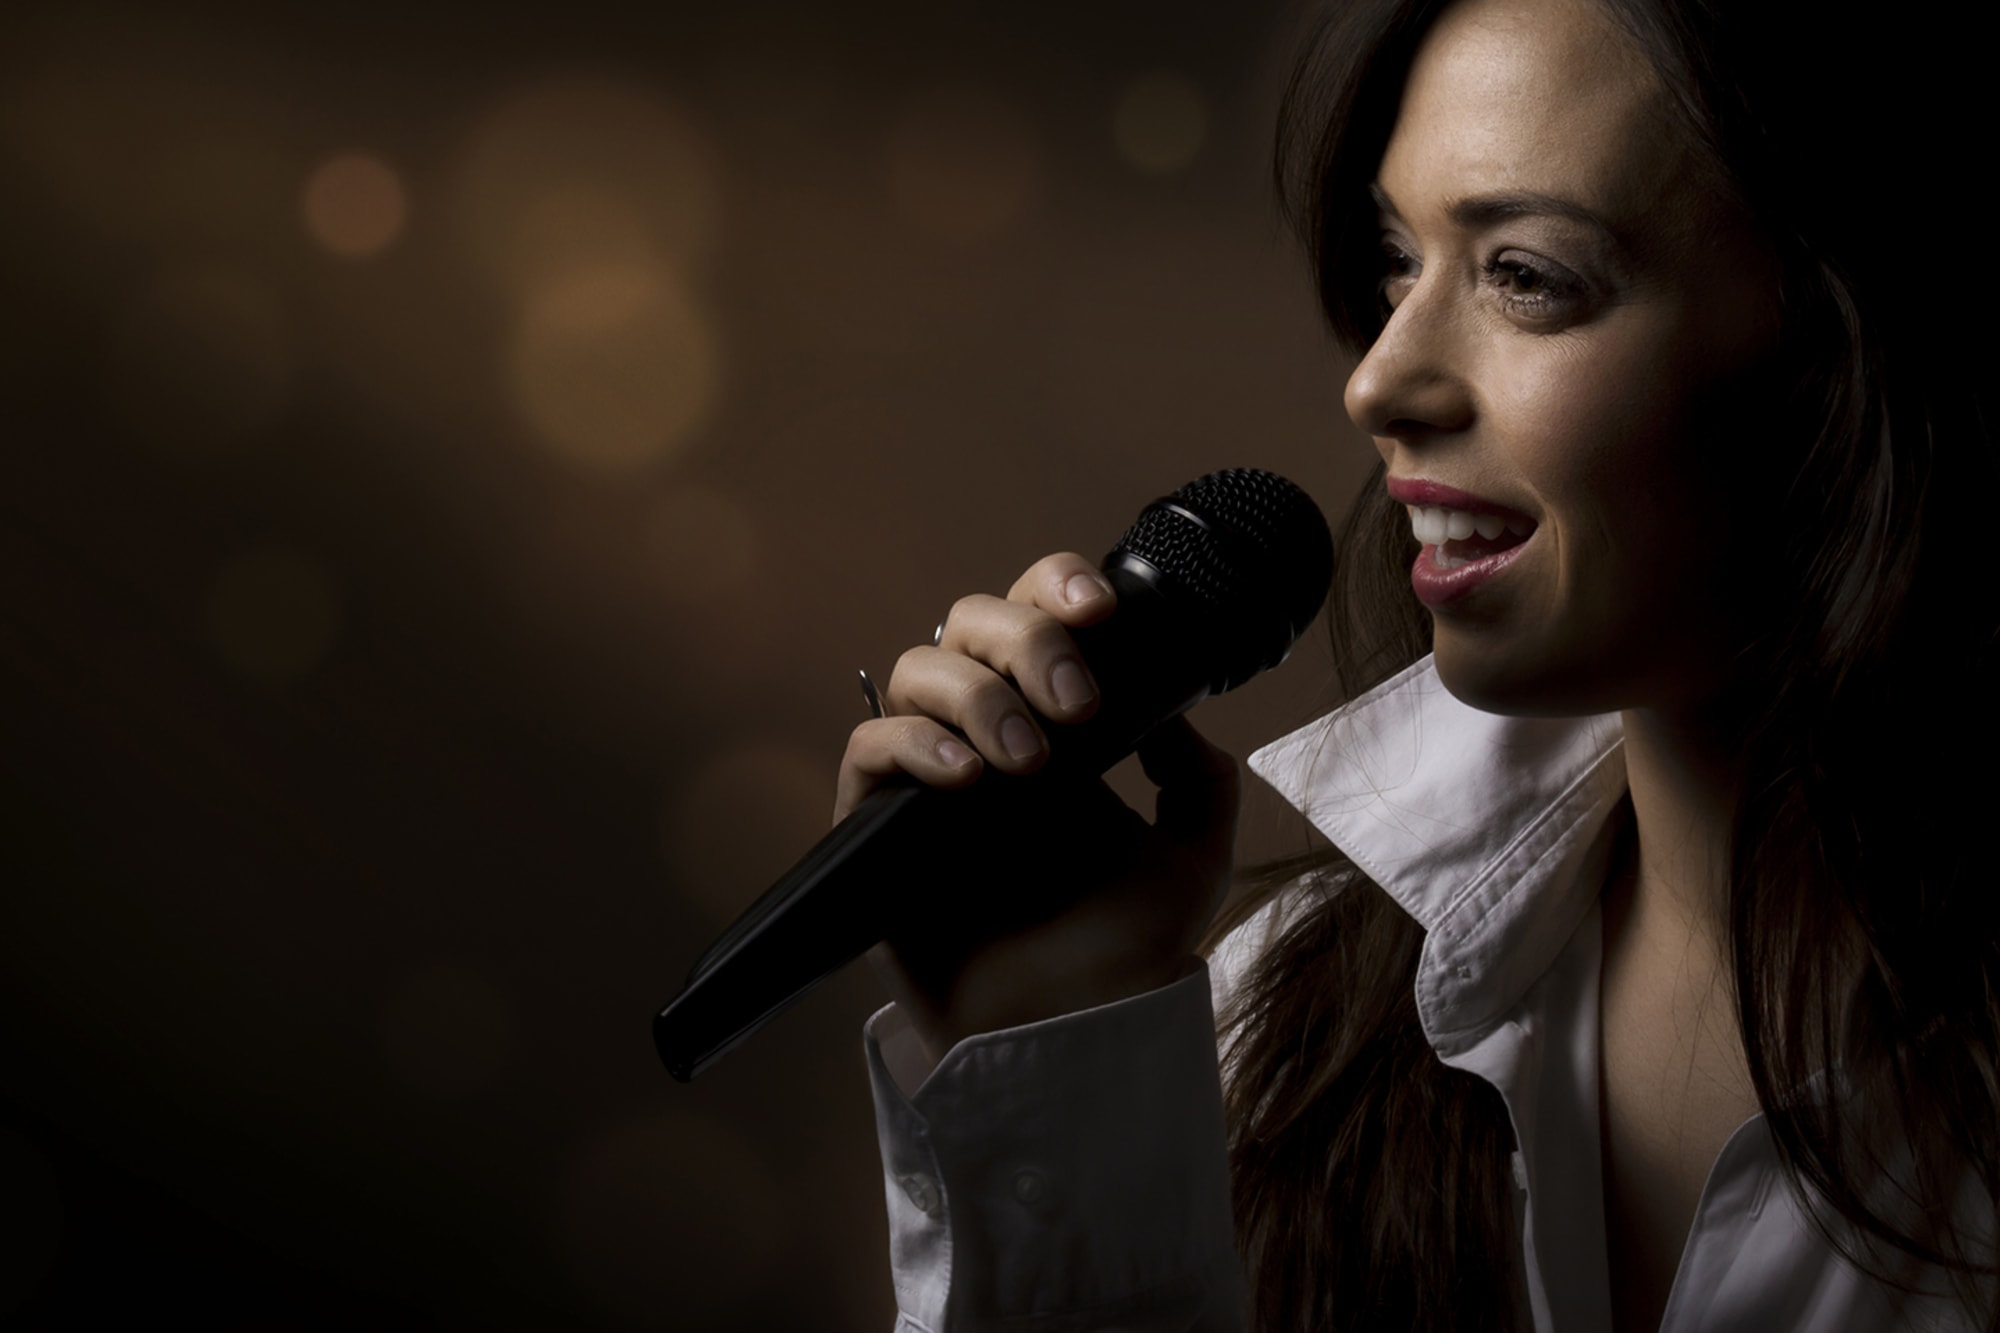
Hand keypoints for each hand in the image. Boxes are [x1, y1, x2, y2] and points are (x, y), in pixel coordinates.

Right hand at [835, 553, 1239, 1064]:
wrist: (1070, 1034)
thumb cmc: (1123, 952)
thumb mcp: (1195, 856)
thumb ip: (1198, 777)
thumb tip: (1171, 710)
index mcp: (1054, 720)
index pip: (1037, 614)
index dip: (1055, 588)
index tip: (1100, 610)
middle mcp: (986, 730)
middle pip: (970, 622)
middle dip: (1027, 642)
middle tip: (1078, 705)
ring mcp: (928, 772)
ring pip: (917, 670)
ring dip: (977, 697)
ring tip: (1027, 763)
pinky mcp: (877, 822)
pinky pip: (870, 746)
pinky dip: (914, 744)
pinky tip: (966, 778)